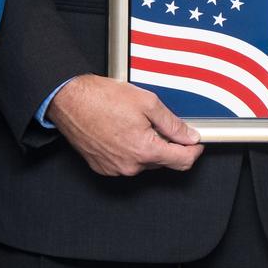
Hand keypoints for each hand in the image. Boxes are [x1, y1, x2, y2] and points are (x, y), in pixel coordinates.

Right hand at [48, 74, 202, 175]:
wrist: (70, 101)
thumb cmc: (101, 99)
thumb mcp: (147, 102)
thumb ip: (172, 123)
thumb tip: (188, 135)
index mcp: (145, 150)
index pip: (182, 161)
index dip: (194, 151)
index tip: (197, 143)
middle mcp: (130, 165)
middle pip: (163, 161)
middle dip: (167, 144)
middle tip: (160, 123)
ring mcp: (115, 168)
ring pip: (144, 161)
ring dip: (147, 146)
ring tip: (135, 122)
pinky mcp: (103, 167)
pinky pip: (126, 162)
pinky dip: (130, 149)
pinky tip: (123, 130)